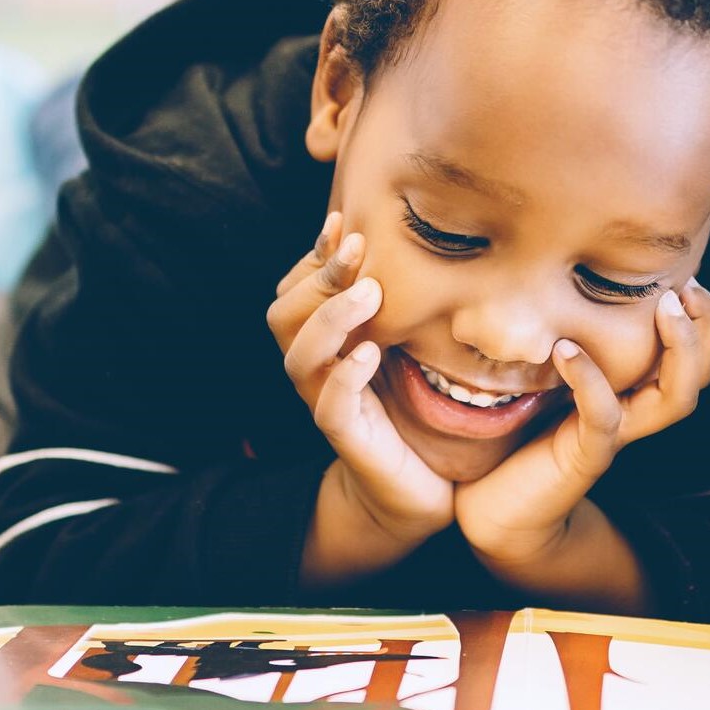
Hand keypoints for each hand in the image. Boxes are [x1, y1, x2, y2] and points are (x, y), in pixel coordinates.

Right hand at [267, 213, 453, 544]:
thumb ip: (401, 305)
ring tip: (369, 293)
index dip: (313, 256)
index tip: (346, 222)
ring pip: (298, 356)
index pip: (295, 289)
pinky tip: (371, 354)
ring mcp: (326, 403)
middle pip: (283, 315)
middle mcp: (316, 370)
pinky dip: (345, 376)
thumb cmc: (415, 411)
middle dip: (318, 276)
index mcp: (325, 344)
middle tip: (359, 247)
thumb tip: (426, 246)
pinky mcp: (348, 438)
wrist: (420, 487)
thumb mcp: (407, 346)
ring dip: (330, 319)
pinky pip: (330, 405)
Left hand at [454, 280, 709, 567]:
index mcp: (635, 395)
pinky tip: (566, 348)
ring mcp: (617, 437)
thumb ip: (570, 342)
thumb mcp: (552, 378)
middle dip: (705, 328)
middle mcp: (637, 415)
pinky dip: (589, 379)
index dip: (703, 319)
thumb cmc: (522, 437)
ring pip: (675, 399)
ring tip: (660, 306)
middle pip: (700, 376)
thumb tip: (563, 280)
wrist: (503, 511)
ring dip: (677, 349)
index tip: (684, 276)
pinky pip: (603, 416)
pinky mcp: (586, 456)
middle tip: (684, 287)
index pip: (696, 359)